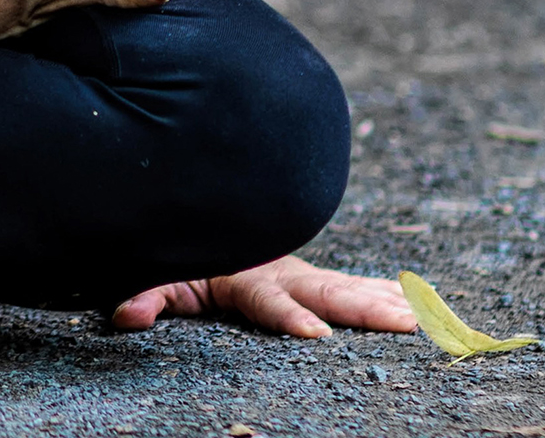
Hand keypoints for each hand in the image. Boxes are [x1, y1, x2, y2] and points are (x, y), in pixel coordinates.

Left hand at [110, 255, 413, 337]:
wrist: (199, 209)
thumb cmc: (180, 250)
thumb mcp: (158, 271)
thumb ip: (148, 293)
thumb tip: (127, 317)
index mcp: (244, 274)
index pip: (269, 300)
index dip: (290, 317)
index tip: (317, 334)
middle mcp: (279, 269)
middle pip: (324, 292)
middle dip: (362, 309)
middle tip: (400, 324)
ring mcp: (297, 270)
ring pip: (345, 285)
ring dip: (381, 300)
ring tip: (417, 317)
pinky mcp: (308, 274)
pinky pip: (348, 281)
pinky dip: (382, 289)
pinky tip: (413, 300)